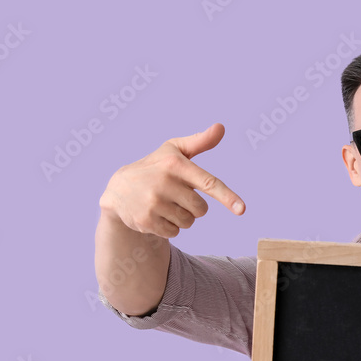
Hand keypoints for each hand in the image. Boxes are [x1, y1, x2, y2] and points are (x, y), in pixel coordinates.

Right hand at [99, 123, 244, 237]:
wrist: (118, 189)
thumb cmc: (155, 167)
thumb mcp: (173, 151)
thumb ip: (199, 141)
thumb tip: (221, 127)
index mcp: (175, 164)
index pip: (208, 183)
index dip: (227, 197)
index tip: (241, 209)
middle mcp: (164, 183)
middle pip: (201, 209)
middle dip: (194, 207)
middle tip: (176, 196)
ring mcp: (154, 203)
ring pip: (188, 222)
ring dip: (182, 218)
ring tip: (165, 205)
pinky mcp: (146, 220)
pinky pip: (174, 232)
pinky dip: (170, 227)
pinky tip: (156, 215)